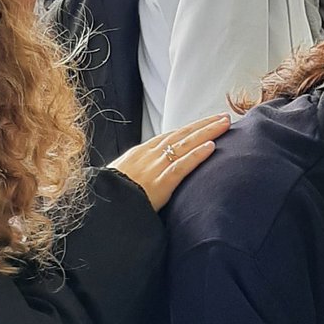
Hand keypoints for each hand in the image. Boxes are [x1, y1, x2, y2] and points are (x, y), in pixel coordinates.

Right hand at [109, 115, 230, 210]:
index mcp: (141, 153)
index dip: (190, 128)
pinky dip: (197, 155)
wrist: (99, 206)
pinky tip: (212, 147)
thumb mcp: (122, 176)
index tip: (206, 122)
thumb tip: (149, 172)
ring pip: (185, 145)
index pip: (170, 136)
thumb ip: (138, 171)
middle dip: (203, 125)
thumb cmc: (109, 195)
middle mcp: (149, 155)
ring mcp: (154, 168)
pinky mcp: (159, 184)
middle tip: (224, 116)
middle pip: (181, 135)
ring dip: (206, 133)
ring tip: (224, 124)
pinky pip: (181, 166)